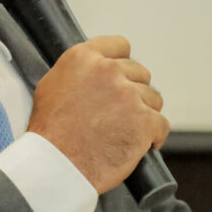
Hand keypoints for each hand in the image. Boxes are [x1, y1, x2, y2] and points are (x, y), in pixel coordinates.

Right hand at [28, 35, 168, 193]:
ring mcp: (128, 95)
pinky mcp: (144, 120)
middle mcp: (108, 71)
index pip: (120, 45)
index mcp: (84, 58)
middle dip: (132, 93)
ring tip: (125, 132)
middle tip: (118, 114)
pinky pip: (161, 124)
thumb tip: (94, 71)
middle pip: (139, 73)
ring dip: (143, 115)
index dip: (122, 65)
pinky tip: (140, 145)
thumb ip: (78, 72)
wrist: (56, 165)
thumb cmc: (49, 133)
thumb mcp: (51, 86)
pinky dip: (154, 136)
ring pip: (153, 99)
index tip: (121, 79)